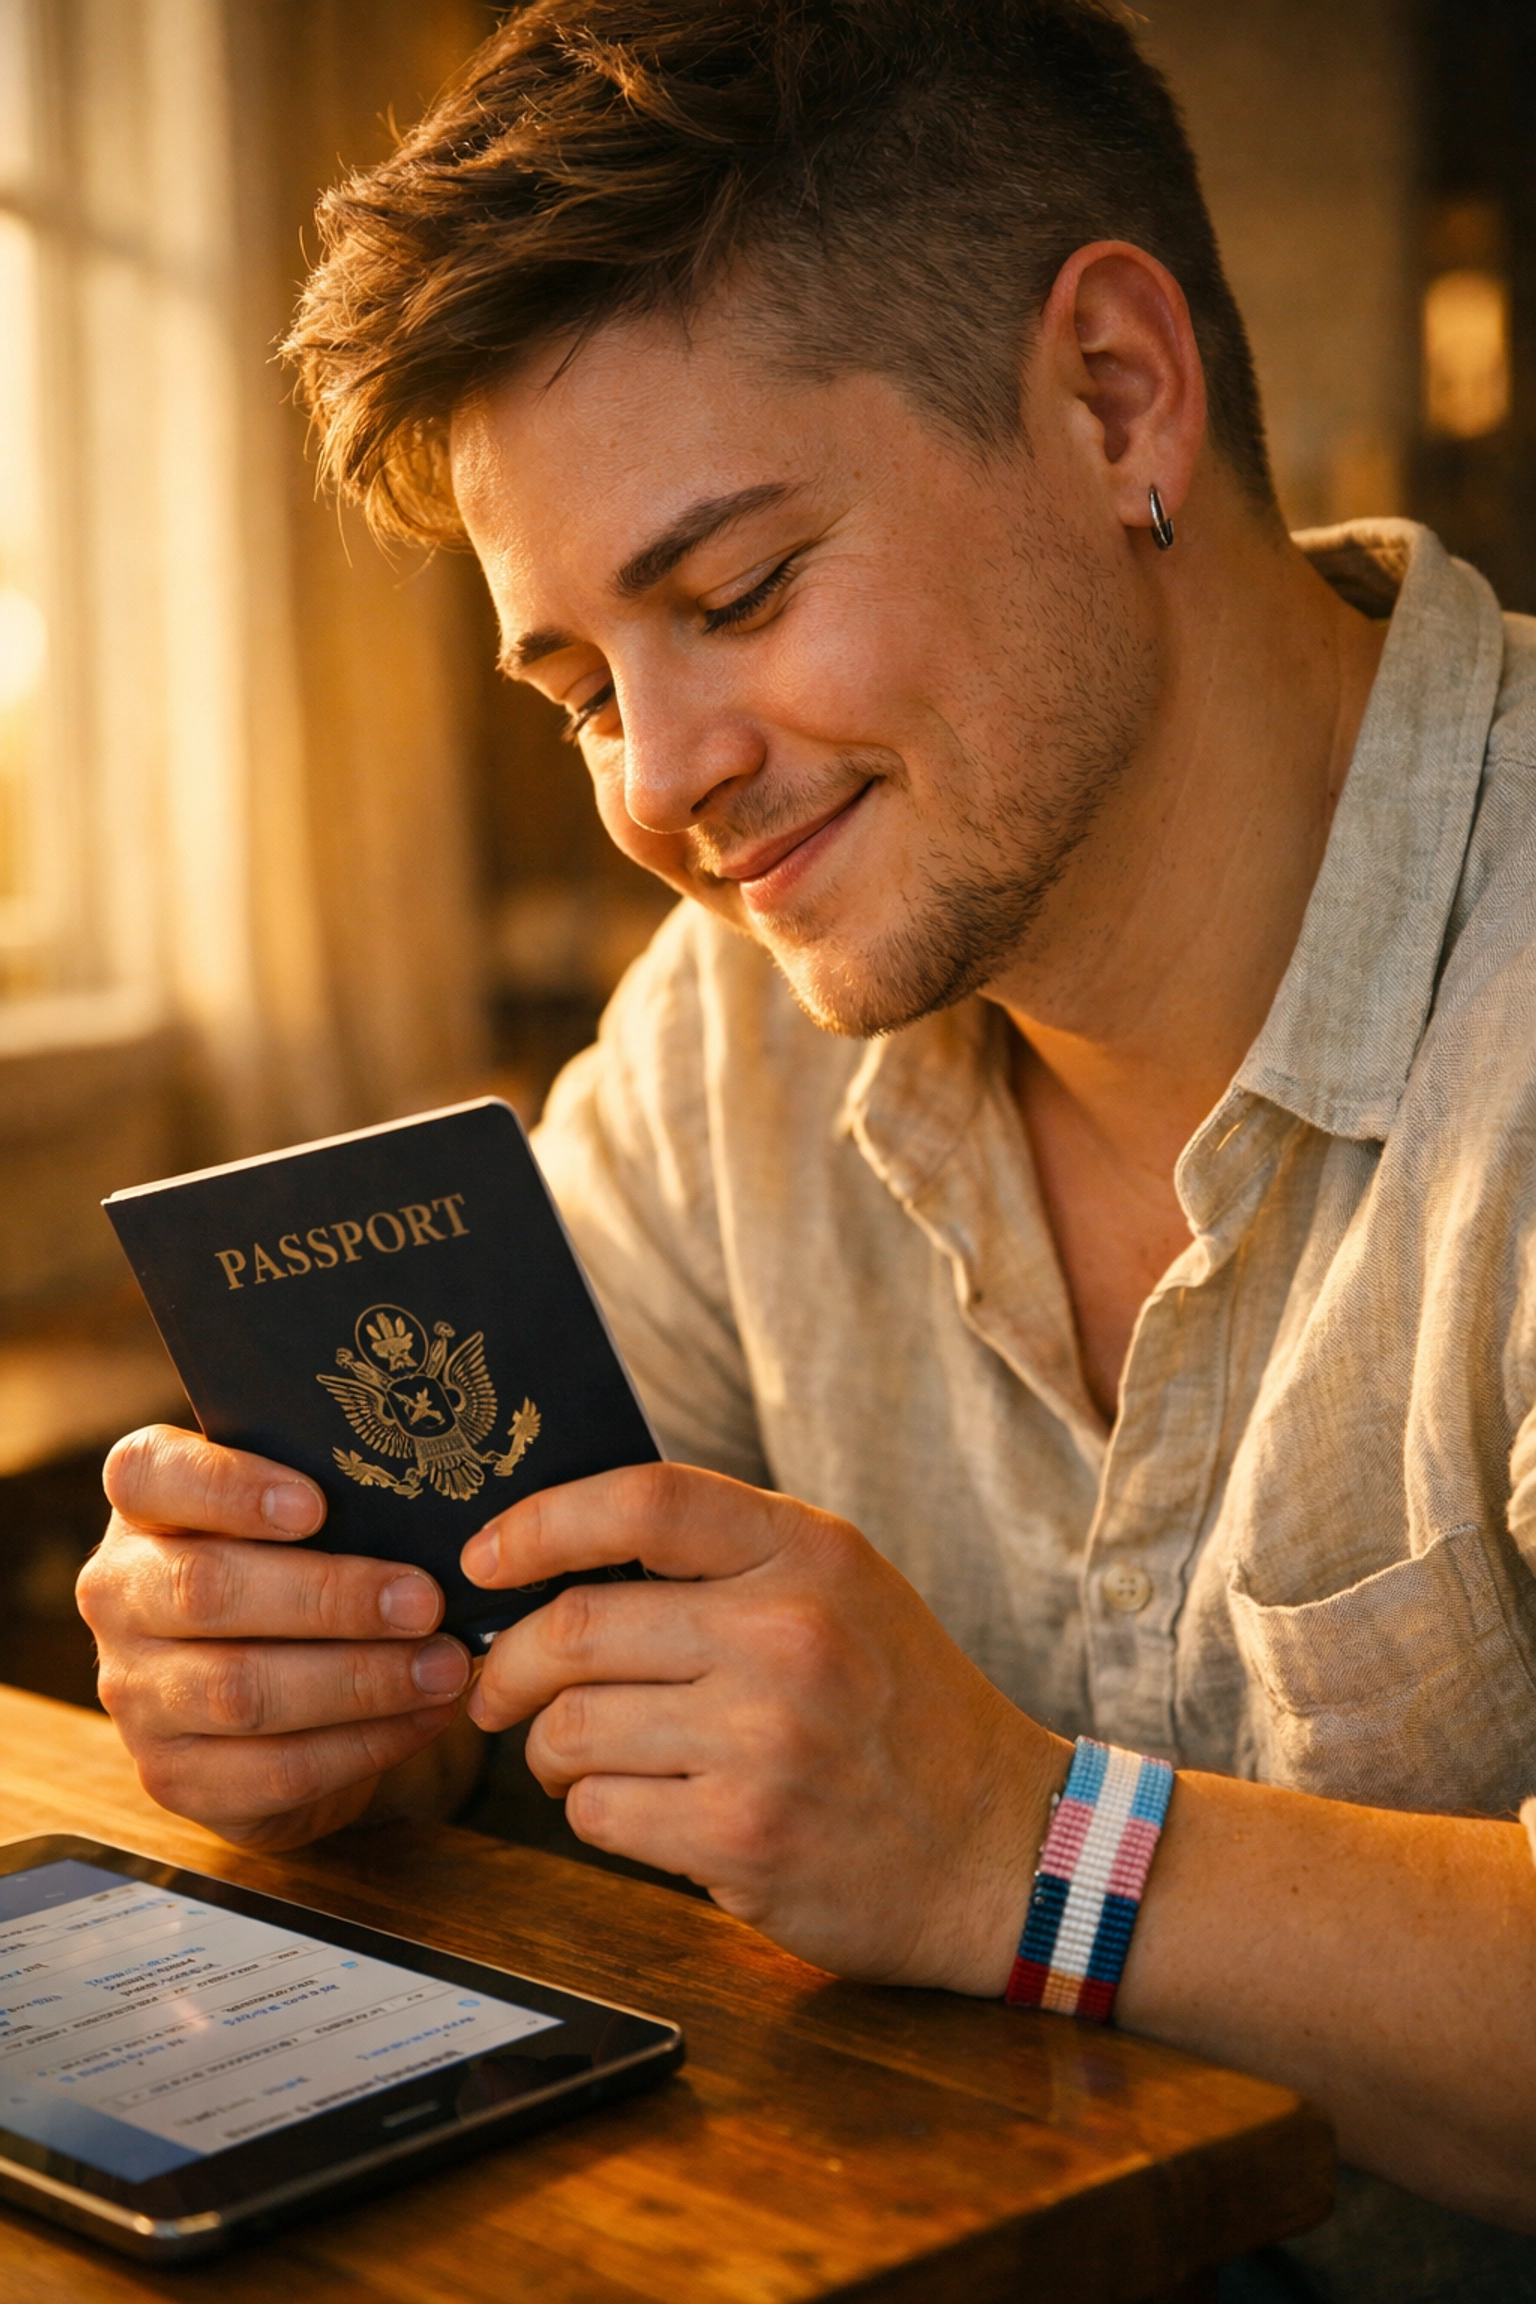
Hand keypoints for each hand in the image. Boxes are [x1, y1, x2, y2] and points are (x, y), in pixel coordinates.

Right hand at [78, 1425, 482, 1850]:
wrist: (279, 1697)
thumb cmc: (302, 1571)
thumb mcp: (303, 1517)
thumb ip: (334, 1490)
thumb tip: (423, 1491)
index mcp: (144, 1509)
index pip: (149, 1476)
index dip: (227, 1488)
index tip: (315, 1505)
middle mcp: (120, 1596)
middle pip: (206, 1590)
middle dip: (330, 1598)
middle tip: (424, 1601)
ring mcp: (136, 1693)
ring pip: (241, 1690)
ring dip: (360, 1680)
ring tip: (445, 1667)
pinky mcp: (175, 1776)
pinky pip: (273, 1768)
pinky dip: (364, 1744)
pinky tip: (427, 1715)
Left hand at [462, 1463, 1069, 1989]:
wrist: (1002, 1849)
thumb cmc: (903, 1711)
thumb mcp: (843, 1592)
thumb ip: (725, 1560)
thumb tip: (555, 1560)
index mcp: (810, 1553)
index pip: (644, 1500)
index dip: (539, 1523)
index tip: (484, 1559)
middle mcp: (786, 1633)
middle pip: (575, 1628)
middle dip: (505, 1666)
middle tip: (496, 1689)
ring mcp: (764, 1740)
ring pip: (571, 1728)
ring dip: (551, 1751)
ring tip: (586, 1757)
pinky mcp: (742, 1837)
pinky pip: (599, 1812)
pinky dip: (594, 1813)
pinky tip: (642, 1811)